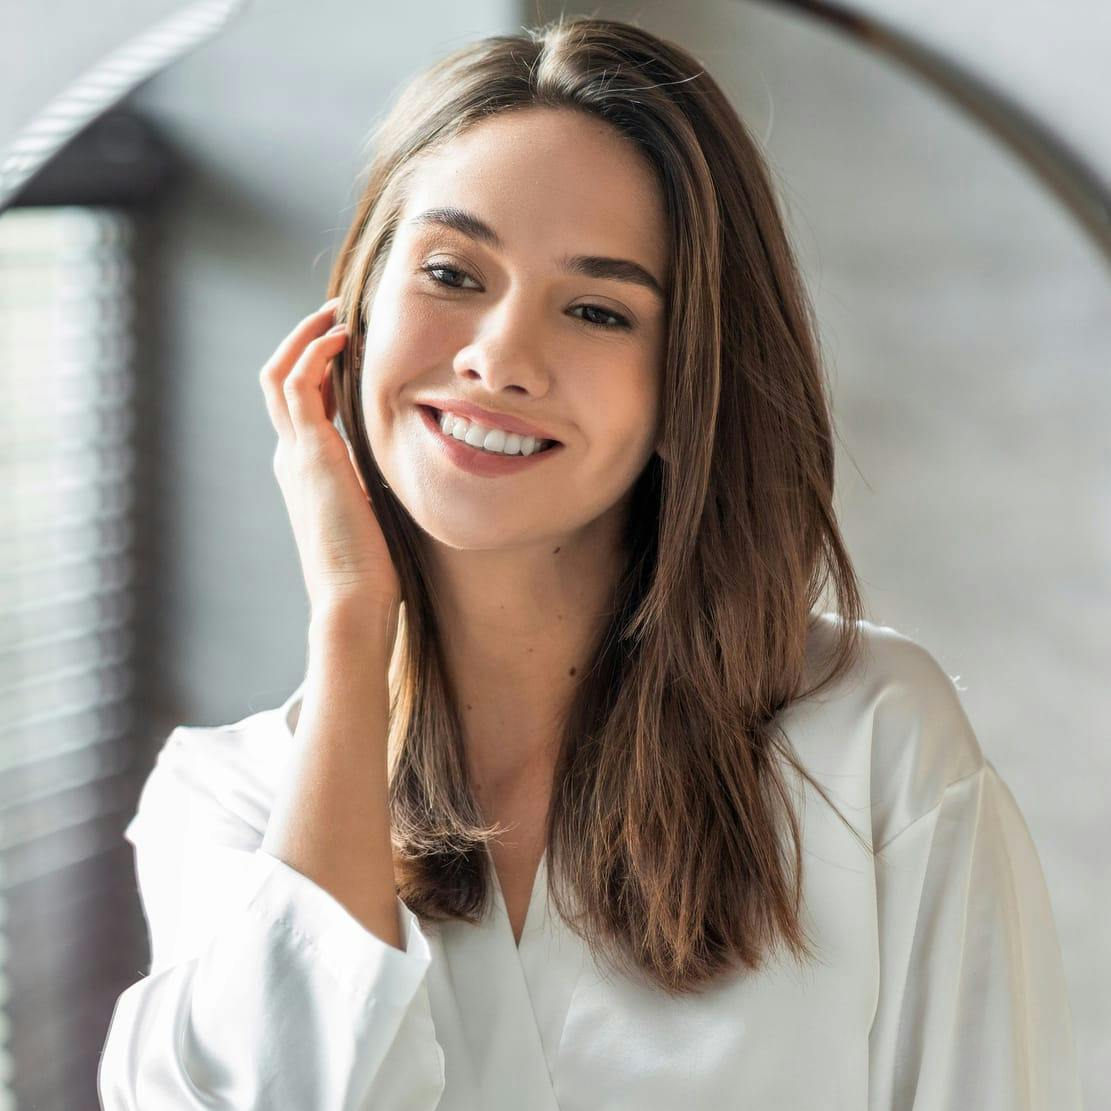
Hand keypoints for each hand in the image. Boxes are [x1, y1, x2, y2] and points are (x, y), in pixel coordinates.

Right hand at [259, 299, 400, 624]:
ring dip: (304, 337)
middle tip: (336, 316)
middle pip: (281, 382)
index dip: (323, 371)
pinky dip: (313, 353)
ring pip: (279, 375)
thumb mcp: (376, 516)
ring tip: (335, 313)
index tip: (350, 348)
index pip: (305, 407)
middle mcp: (293, 458)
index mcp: (308, 473)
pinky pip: (297, 385)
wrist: (353, 600)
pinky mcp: (309, 453)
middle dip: (306, 344)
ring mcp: (295, 454)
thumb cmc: (372, 571)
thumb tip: (404, 475)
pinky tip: (341, 337)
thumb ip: (378, 488)